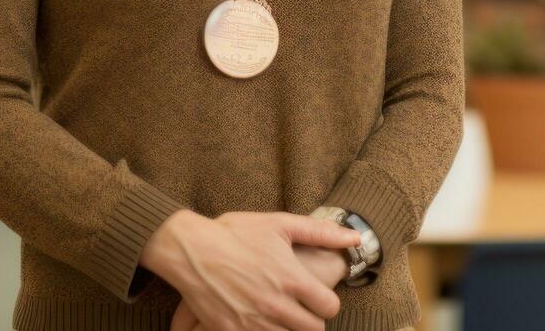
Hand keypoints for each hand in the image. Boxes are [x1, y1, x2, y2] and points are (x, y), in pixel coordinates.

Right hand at [140, 210, 362, 329]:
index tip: (316, 297)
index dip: (326, 303)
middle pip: (313, 330)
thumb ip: (320, 233)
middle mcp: (276, 305)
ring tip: (279, 316)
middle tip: (300, 310)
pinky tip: (258, 322)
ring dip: (288, 329)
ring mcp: (254, 322)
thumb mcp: (279, 224)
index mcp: (291, 279)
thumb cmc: (234, 233)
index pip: (329, 307)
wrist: (189, 249)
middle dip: (311, 321)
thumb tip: (355, 238)